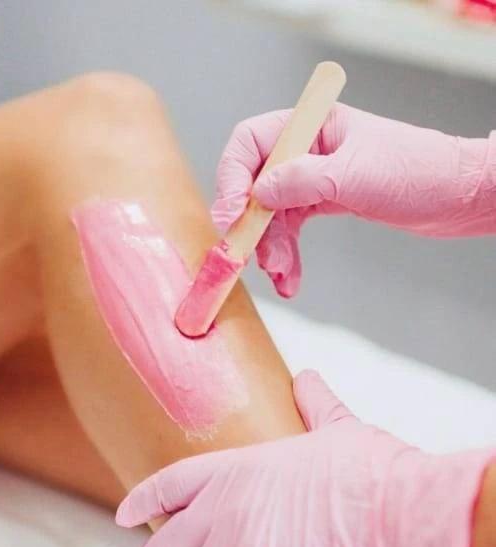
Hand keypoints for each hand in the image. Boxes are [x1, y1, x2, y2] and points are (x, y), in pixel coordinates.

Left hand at [116, 371, 495, 546]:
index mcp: (238, 470)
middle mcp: (224, 514)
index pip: (170, 485)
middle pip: (169, 541)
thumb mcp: (338, 429)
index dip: (143, 501)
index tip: (125, 515)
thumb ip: (316, 406)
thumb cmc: (373, 471)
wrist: (403, 519)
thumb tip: (309, 378)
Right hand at [212, 104, 494, 296]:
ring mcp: (313, 178)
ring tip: (281, 275)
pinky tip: (291, 278)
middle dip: (254, 226)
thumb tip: (257, 193)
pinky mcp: (323, 202)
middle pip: (255, 185)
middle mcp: (306, 150)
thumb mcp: (354, 175)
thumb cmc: (418, 172)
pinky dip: (288, 255)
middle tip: (250, 257)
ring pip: (272, 215)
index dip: (232, 179)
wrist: (457, 197)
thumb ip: (301, 181)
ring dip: (271, 249)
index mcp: (311, 126)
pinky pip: (292, 230)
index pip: (251, 144)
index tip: (231, 217)